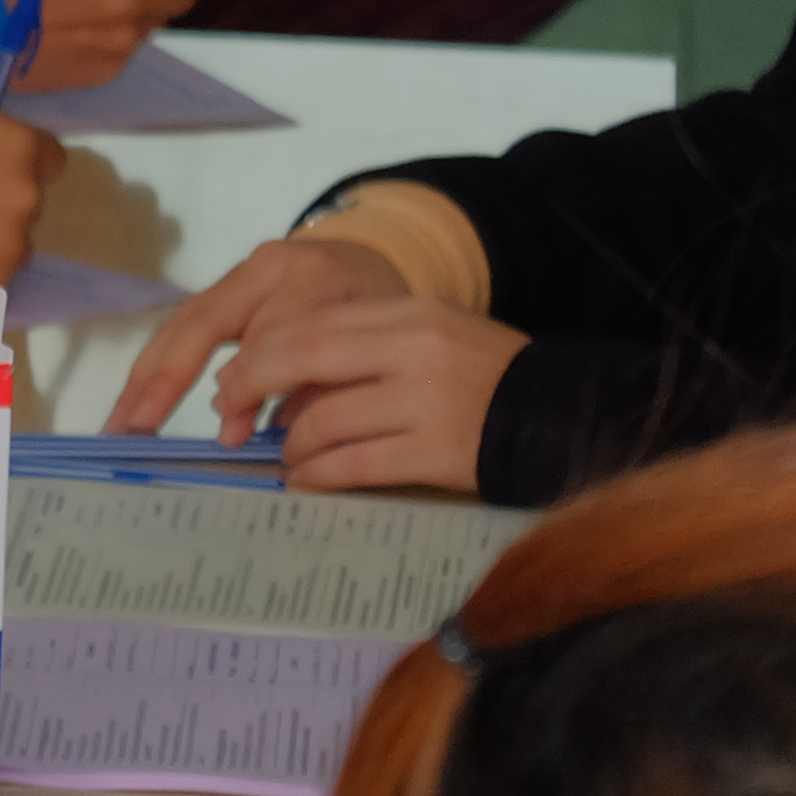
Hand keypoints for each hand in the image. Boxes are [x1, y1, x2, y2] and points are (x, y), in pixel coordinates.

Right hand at [103, 231, 411, 436]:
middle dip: (164, 378)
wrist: (382, 261)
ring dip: (147, 376)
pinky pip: (187, 324)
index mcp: (314, 280)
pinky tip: (139, 402)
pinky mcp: (227, 281)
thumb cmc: (383, 319)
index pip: (267, 336)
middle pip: (203, 321)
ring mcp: (242, 270)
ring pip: (183, 321)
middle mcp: (268, 265)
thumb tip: (237, 422)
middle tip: (134, 427)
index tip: (231, 436)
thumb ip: (312, 386)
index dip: (247, 388)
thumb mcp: (368, 352)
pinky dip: (161, 366)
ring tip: (121, 421)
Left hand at [214, 296, 527, 492]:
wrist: (566, 414)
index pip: (310, 324)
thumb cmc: (488, 376)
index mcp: (409, 313)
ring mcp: (425, 403)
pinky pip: (352, 465)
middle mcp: (413, 351)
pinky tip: (305, 482)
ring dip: (290, 445)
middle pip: (301, 360)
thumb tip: (282, 377)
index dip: (258, 353)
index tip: (232, 378)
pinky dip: (317, 476)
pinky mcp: (435, 454)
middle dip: (250, 388)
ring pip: (322, 421)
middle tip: (229, 414)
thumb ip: (365, 346)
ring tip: (286, 456)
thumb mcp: (430, 336)